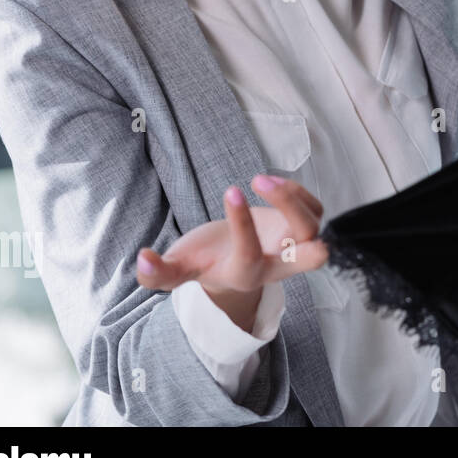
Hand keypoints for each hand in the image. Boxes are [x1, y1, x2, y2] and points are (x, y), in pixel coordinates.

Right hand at [135, 175, 328, 298]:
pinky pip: (315, 210)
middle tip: (267, 188)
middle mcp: (278, 265)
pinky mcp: (301, 229)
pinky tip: (271, 184)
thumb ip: (160, 273)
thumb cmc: (205, 263)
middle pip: (312, 255)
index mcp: (246, 276)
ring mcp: (294, 246)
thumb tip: (142, 259)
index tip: (231, 190)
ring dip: (293, 197)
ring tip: (260, 181)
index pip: (251, 254)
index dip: (242, 223)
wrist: (230, 265)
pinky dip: (299, 192)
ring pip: (315, 224)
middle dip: (300, 220)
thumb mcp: (181, 270)